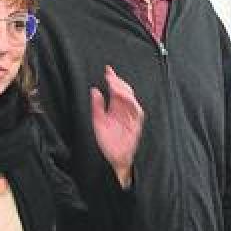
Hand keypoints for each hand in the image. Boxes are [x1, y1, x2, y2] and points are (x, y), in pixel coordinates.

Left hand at [91, 66, 143, 186]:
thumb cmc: (107, 143)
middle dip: (118, 82)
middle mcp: (124, 111)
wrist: (114, 159)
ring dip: (124, 91)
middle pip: (125, 92)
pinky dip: (131, 103)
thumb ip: (97, 106)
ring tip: (115, 85)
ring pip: (131, 99)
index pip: (115, 90)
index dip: (113, 80)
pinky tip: (123, 97)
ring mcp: (130, 117)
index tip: (108, 70)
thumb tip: (94, 90)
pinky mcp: (136, 125)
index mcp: (115, 109)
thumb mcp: (98, 122)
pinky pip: (136, 111)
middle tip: (111, 75)